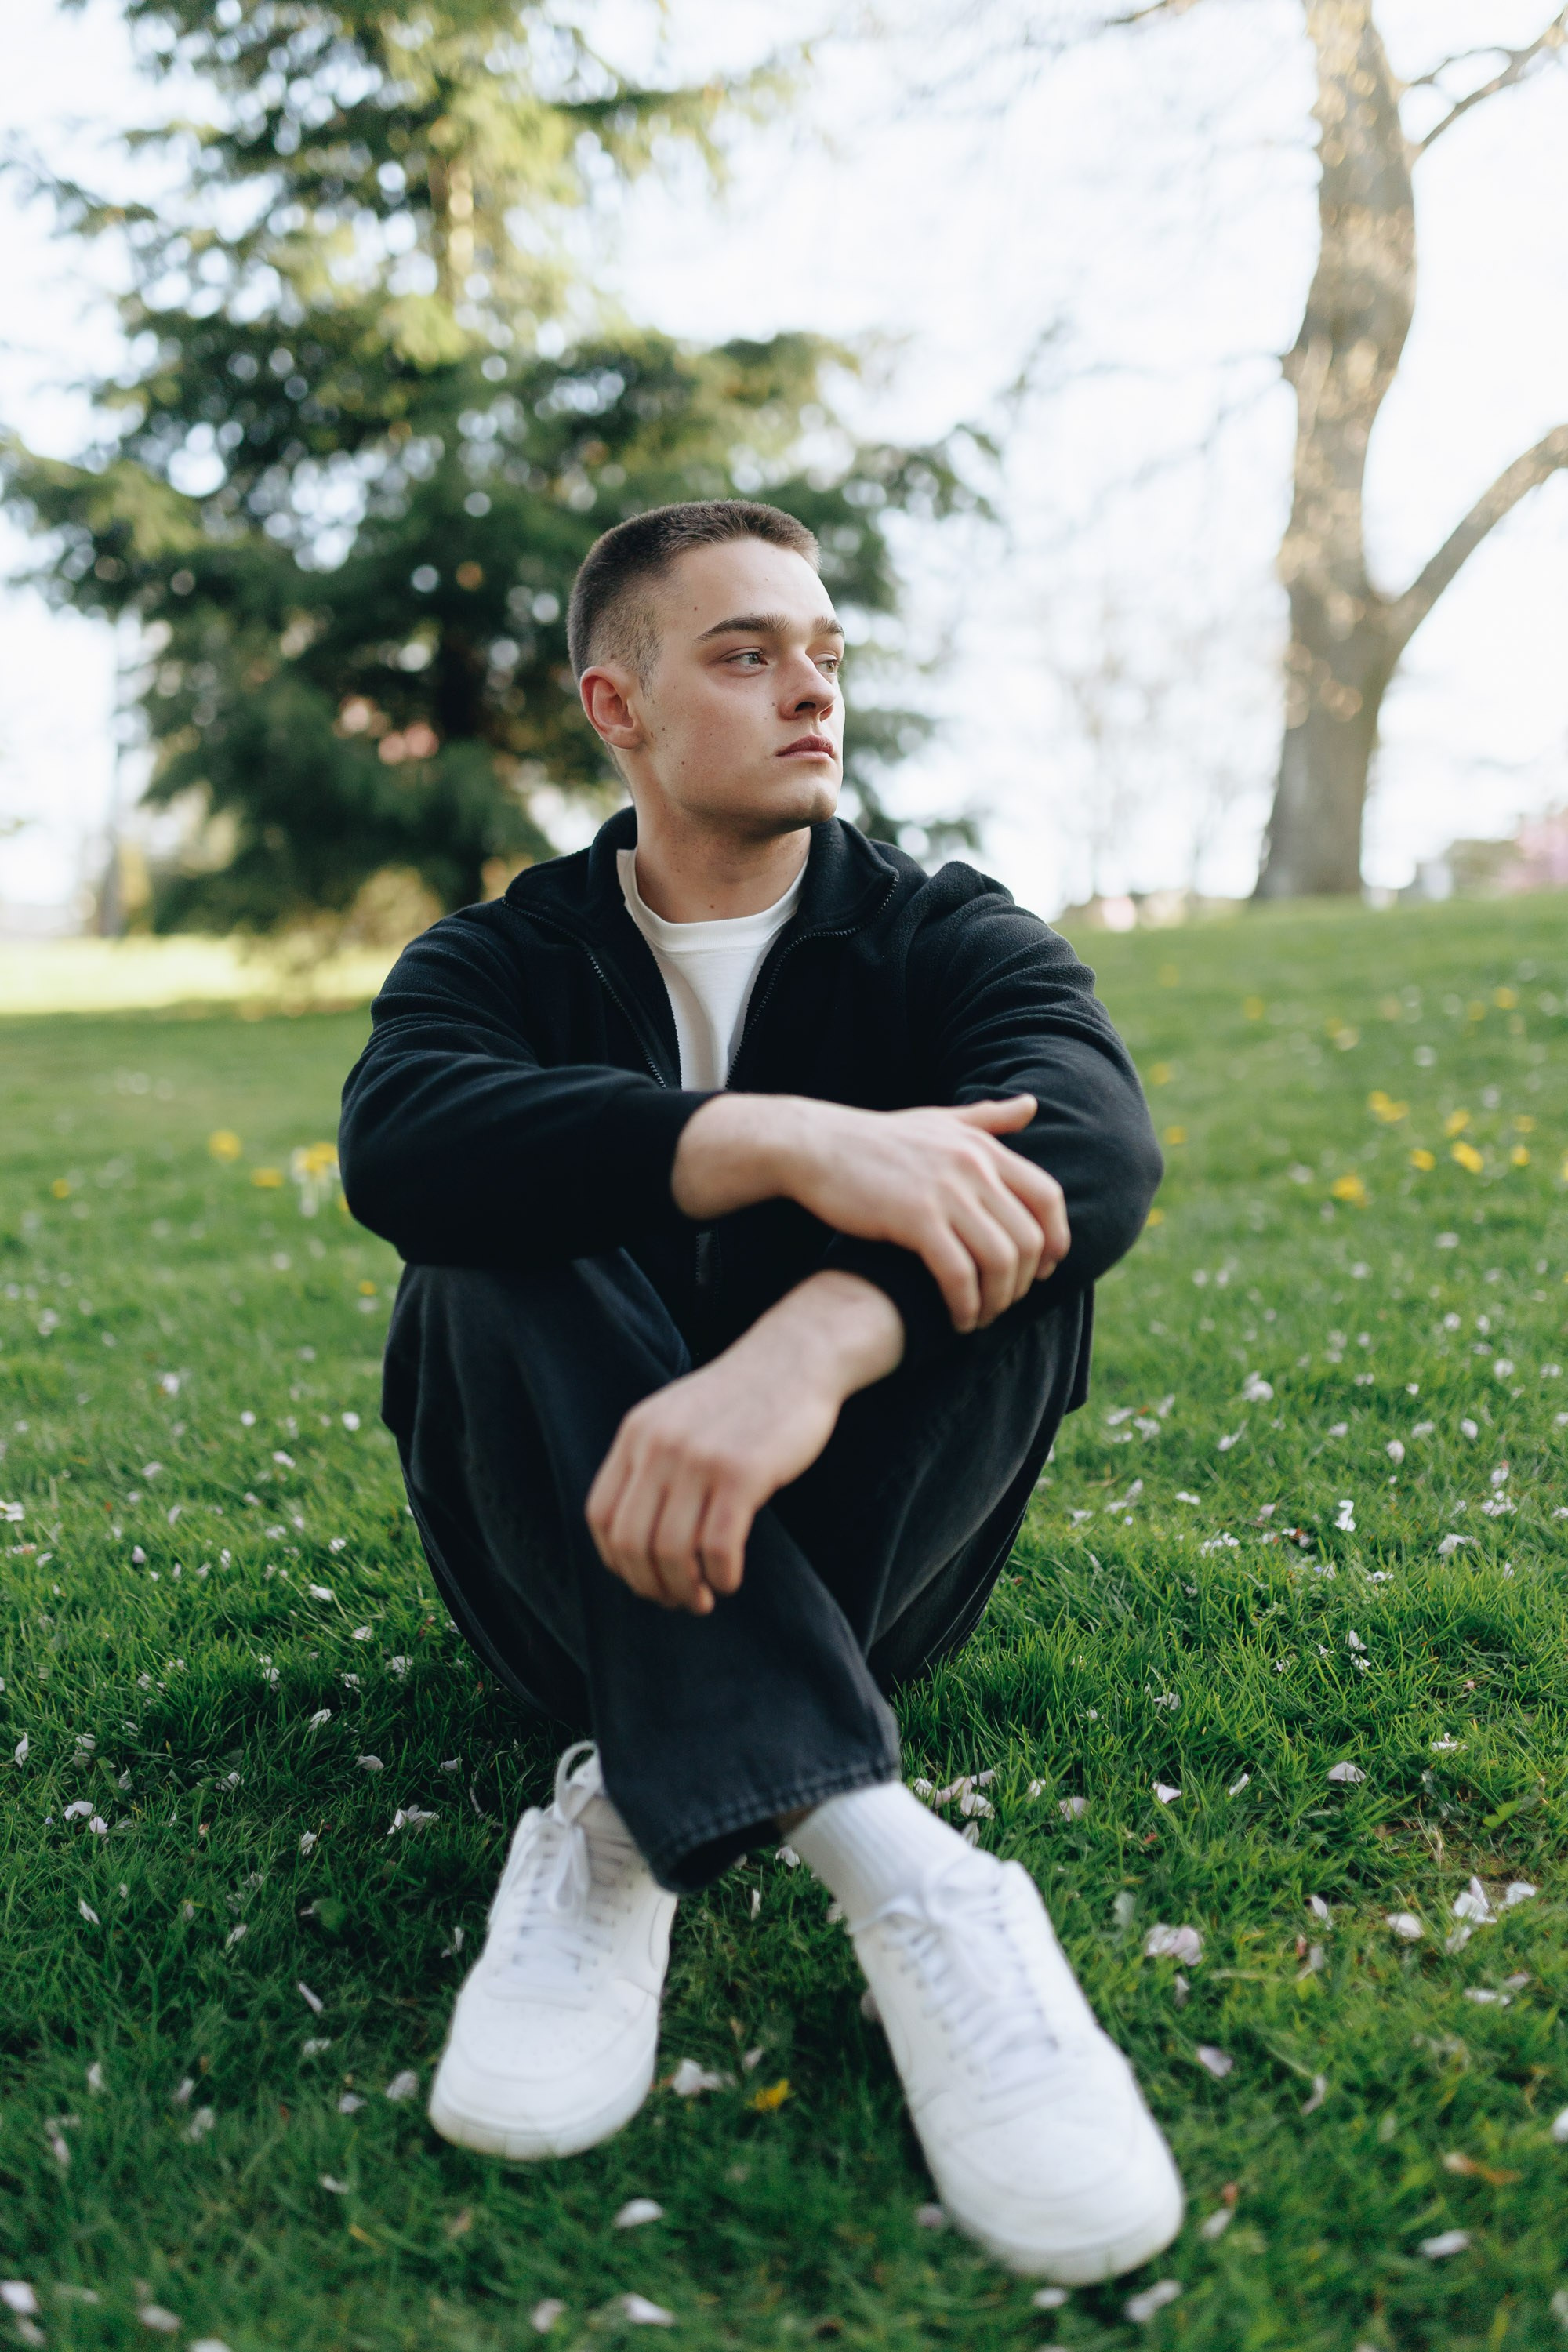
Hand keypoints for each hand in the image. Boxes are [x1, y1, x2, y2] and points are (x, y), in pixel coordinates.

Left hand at [584, 1271, 901, 1612]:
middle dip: (651, 1585)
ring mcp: (698, 1458)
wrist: (795, 1358)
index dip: (617, 1561)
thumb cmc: (741, 1400)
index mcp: (636, 1434)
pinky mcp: (741, 1472)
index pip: (600, 1516)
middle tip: (678, 1600)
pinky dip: (721, 1576)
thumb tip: (635, 1540)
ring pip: (671, 1551)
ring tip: (705, 1597)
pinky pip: (718, 1546)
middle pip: (631, 1542)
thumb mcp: (676, 1419)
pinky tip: (730, 1579)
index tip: (644, 1579)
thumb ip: (651, 1463)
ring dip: (686, 1589)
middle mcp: (658, 1446)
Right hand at [673, 1091, 1069, 1333]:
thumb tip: (1032, 1104)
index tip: (1044, 1269)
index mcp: (983, 1147)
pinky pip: (960, 1274)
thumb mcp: (937, 1120)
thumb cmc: (874, 1140)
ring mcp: (947, 1192)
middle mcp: (973, 1167)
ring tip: (980, 1317)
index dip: (1056, 1238)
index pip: (1048, 1197)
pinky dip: (965, 1304)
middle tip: (1004, 1303)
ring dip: (997, 1300)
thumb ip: (987, 1118)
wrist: (814, 1146)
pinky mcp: (915, 1218)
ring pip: (1001, 1261)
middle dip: (1025, 1281)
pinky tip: (957, 1319)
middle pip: (1029, 1238)